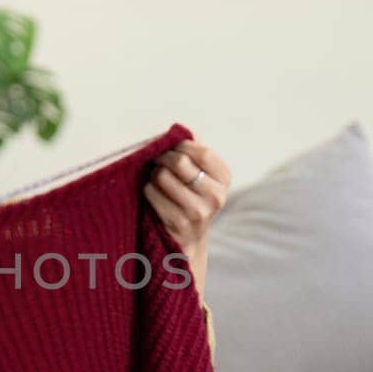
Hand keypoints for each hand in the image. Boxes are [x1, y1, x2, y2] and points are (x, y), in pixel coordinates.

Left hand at [143, 139, 231, 292]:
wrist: (187, 240)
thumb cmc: (191, 198)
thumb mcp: (201, 176)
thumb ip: (194, 152)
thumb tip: (182, 131)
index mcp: (224, 179)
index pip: (202, 151)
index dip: (182, 145)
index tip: (172, 148)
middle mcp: (216, 196)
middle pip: (179, 162)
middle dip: (163, 158)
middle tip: (157, 160)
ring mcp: (197, 211)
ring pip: (162, 176)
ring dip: (154, 175)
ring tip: (157, 180)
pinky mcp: (177, 223)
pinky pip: (152, 193)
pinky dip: (148, 190)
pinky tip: (154, 195)